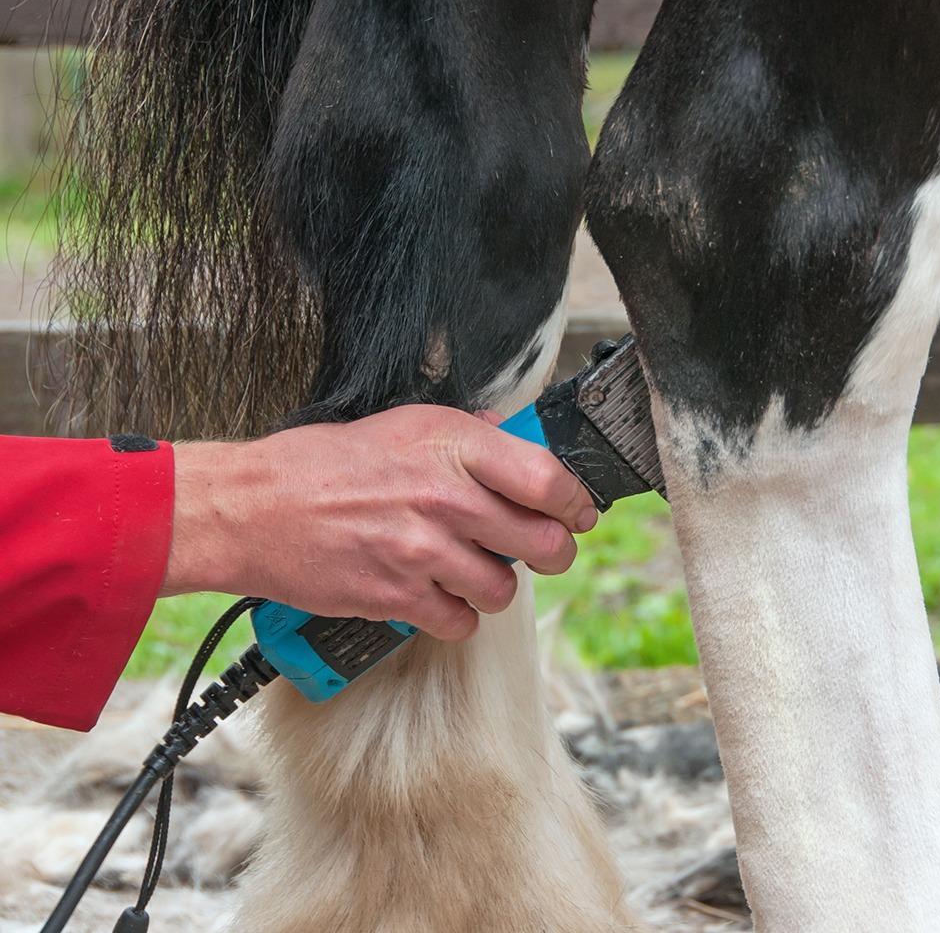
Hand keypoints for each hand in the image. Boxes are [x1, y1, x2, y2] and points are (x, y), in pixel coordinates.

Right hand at [160, 405, 597, 639]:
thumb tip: (510, 440)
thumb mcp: (400, 423)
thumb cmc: (319, 464)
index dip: (576, 502)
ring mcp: (423, 551)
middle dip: (553, 551)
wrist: (255, 508)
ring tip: (473, 570)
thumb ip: (464, 435)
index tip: (578, 513)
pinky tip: (440, 596)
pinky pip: (461, 621)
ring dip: (497, 583)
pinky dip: (458, 615)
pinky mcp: (399, 597)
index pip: (548, 479)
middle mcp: (445, 496)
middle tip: (543, 550)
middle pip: (542, 542)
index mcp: (450, 444)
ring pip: (504, 588)